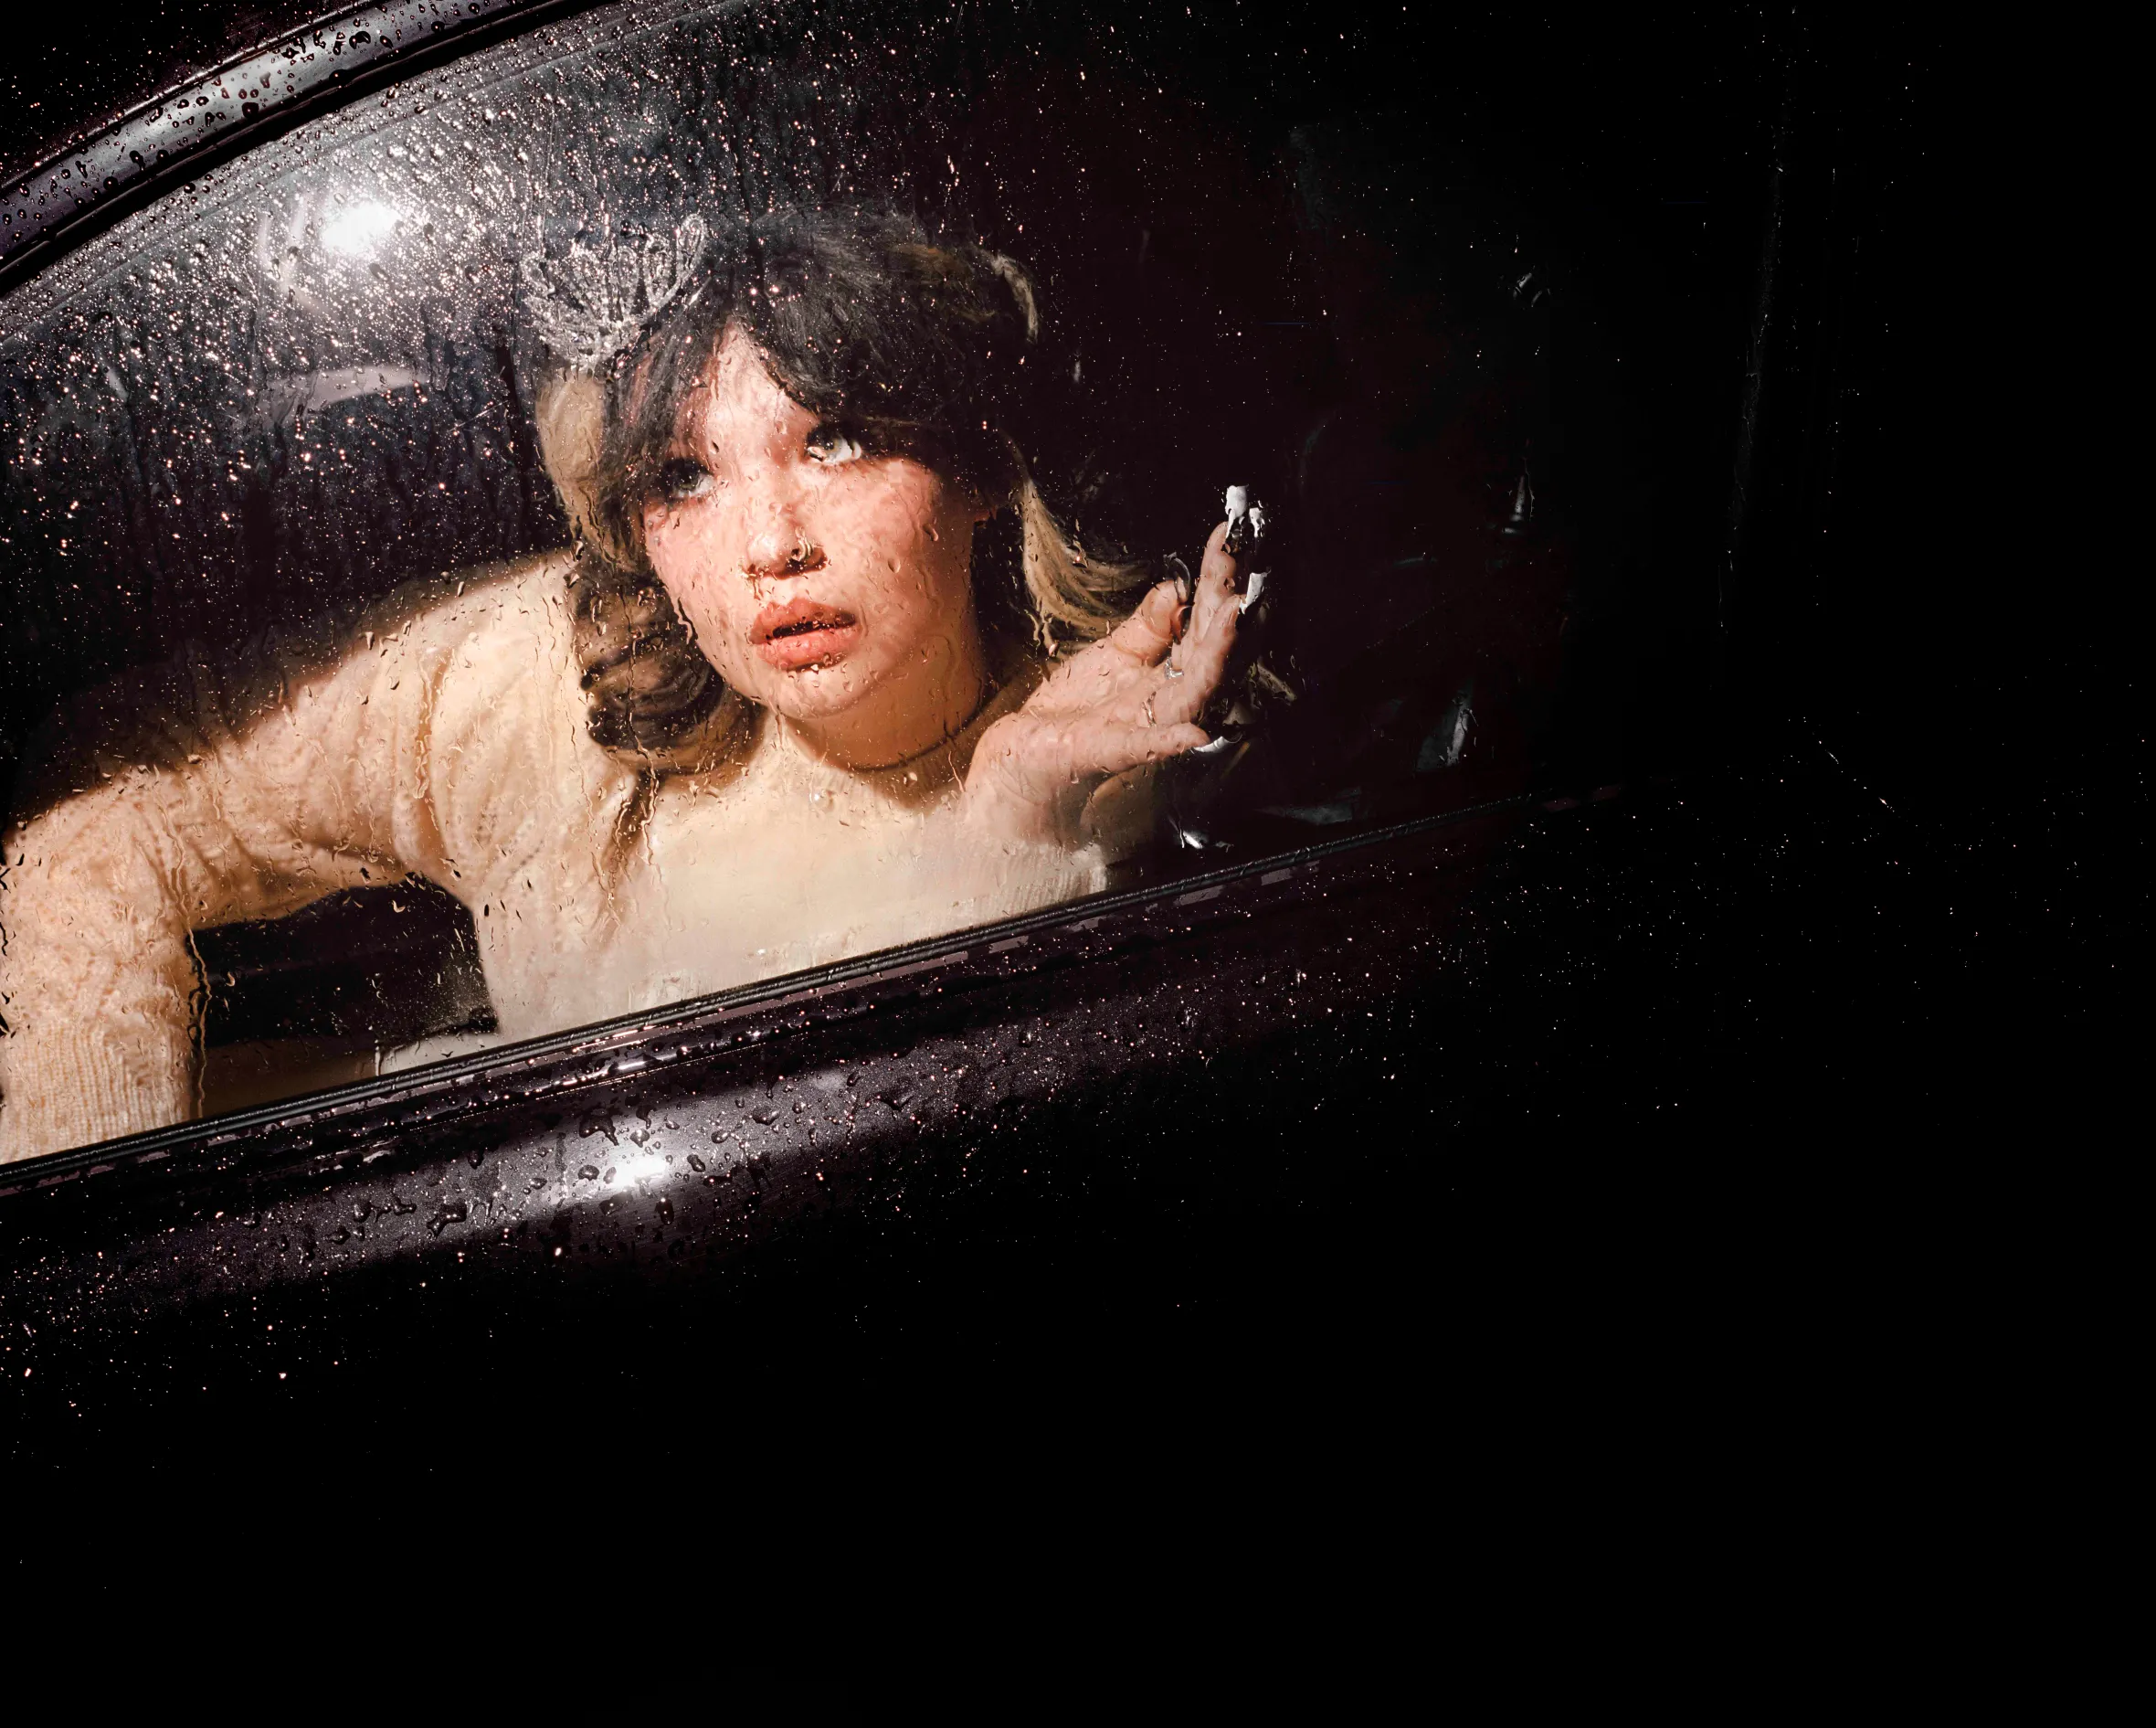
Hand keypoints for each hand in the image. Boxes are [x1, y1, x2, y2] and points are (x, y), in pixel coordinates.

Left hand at [962, 521, 1243, 845]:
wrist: (1026, 751)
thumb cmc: (1074, 707)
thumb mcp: (1116, 650)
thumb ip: (1151, 621)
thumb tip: (1179, 585)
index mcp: (1170, 673)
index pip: (1204, 622)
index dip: (1218, 581)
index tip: (1230, 539)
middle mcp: (1166, 701)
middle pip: (1210, 656)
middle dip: (1228, 613)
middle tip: (1242, 574)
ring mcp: (1141, 727)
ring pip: (1191, 695)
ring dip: (1215, 659)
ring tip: (1231, 620)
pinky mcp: (1108, 751)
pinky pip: (1145, 747)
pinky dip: (1171, 741)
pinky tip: (1195, 733)